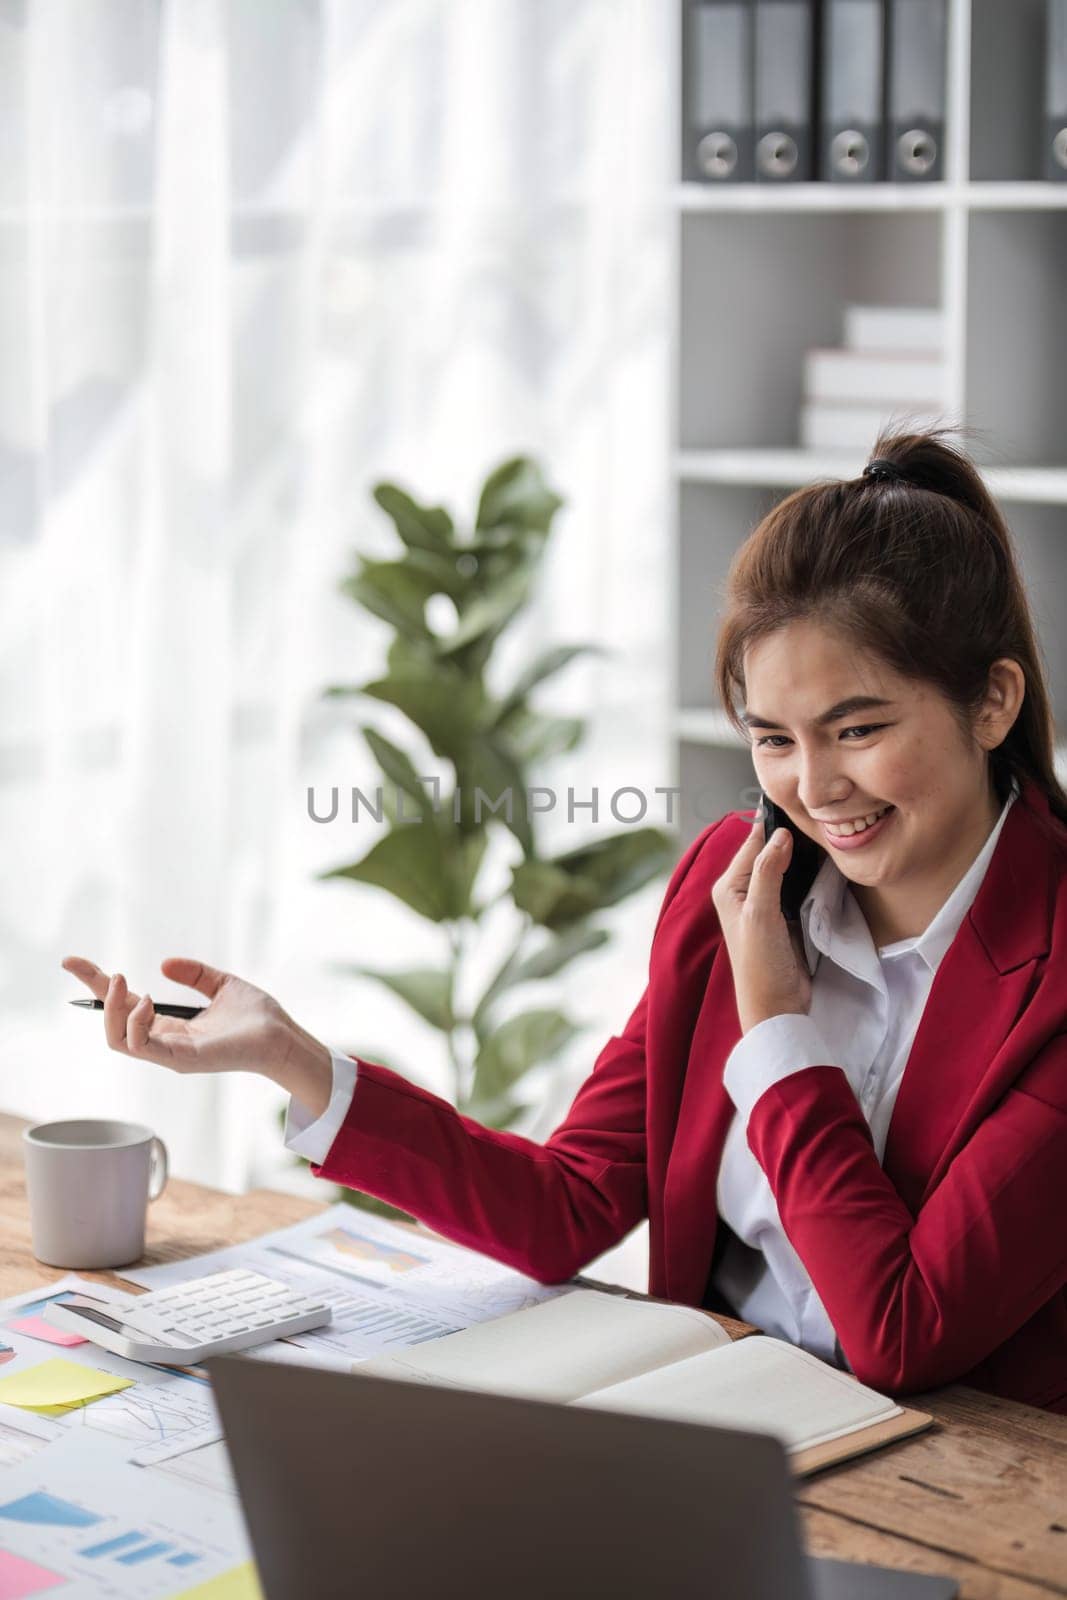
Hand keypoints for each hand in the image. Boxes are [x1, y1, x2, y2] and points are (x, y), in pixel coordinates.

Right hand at [61, 955, 332, 1113]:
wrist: (282, 1036)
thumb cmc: (258, 1018)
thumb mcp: (221, 984)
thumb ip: (193, 974)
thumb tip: (163, 963)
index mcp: (170, 1027)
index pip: (123, 1006)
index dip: (96, 984)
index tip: (72, 962)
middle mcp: (165, 1043)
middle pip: (112, 1023)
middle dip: (97, 993)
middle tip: (105, 969)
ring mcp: (170, 1054)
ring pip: (117, 1040)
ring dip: (112, 1009)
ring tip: (123, 981)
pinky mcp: (182, 1060)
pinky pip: (142, 1047)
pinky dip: (135, 1023)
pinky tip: (145, 1000)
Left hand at [710, 814, 812, 1035]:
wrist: (777, 1007)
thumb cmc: (760, 965)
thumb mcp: (761, 914)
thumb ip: (768, 872)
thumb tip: (780, 835)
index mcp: (729, 887)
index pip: (753, 842)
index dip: (775, 823)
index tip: (801, 802)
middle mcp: (745, 891)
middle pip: (770, 851)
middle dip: (792, 836)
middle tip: (822, 817)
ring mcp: (766, 903)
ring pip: (787, 866)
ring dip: (804, 854)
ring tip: (828, 835)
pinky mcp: (786, 915)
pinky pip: (799, 884)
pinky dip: (811, 873)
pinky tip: (829, 864)